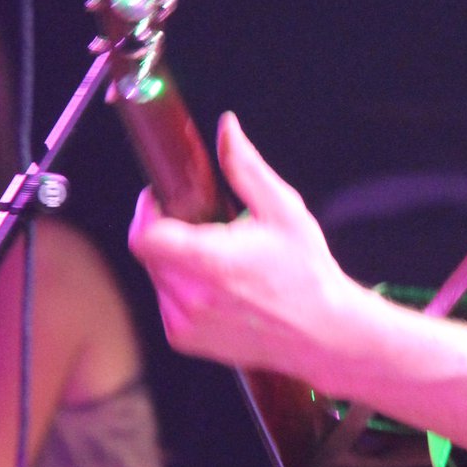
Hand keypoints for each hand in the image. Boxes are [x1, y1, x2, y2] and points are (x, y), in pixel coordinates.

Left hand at [128, 112, 355, 381]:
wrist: (322, 333)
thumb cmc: (306, 271)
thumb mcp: (283, 210)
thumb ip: (245, 167)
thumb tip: (226, 127)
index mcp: (210, 261)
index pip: (144, 236)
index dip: (146, 212)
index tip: (162, 199)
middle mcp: (191, 297)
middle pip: (151, 252)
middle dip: (169, 232)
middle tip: (207, 227)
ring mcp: (185, 323)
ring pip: (157, 276)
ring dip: (176, 261)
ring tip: (220, 260)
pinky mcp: (185, 340)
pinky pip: (167, 301)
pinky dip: (183, 288)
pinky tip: (220, 287)